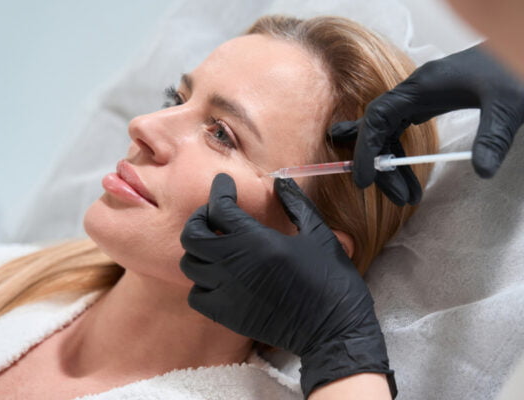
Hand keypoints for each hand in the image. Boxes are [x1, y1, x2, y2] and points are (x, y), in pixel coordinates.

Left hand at [180, 173, 395, 397]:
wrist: (333, 330)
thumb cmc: (331, 280)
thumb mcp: (319, 234)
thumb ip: (296, 205)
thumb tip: (280, 181)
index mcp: (258, 241)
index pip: (220, 207)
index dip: (220, 190)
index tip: (224, 184)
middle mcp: (234, 265)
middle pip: (193, 234)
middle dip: (200, 219)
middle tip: (216, 215)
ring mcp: (227, 292)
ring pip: (190, 264)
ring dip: (200, 250)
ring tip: (218, 245)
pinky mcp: (227, 315)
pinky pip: (196, 295)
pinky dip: (201, 283)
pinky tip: (219, 277)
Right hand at [331, 43, 523, 204]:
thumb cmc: (518, 71)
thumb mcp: (509, 107)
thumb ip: (493, 138)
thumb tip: (482, 172)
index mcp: (424, 85)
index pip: (378, 117)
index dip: (367, 149)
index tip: (366, 180)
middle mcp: (418, 89)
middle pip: (380, 127)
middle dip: (383, 164)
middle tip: (401, 197)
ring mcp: (424, 94)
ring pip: (391, 130)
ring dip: (393, 162)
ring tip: (409, 194)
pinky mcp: (435, 100)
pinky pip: (405, 127)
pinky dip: (403, 153)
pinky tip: (412, 171)